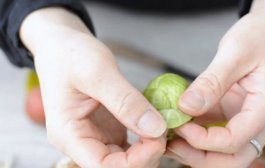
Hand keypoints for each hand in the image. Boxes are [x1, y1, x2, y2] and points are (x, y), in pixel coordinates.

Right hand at [20, 8, 166, 166]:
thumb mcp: (98, 72)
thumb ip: (125, 101)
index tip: (158, 139)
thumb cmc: (71, 55)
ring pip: (127, 158)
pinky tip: (157, 122)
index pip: (102, 167)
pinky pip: (131, 144)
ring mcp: (96, 136)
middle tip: (165, 128)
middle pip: (117, 166)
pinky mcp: (108, 128)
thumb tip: (156, 128)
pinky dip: (147, 137)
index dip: (134, 161)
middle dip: (145, 155)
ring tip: (163, 125)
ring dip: (148, 148)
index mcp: (69, 134)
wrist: (64, 45)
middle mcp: (82, 141)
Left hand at [166, 0, 264, 166]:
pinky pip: (216, 132)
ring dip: (195, 149)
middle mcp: (260, 122)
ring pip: (223, 152)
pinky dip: (196, 134)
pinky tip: (177, 123)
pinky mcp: (235, 113)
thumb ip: (212, 82)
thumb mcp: (236, 53)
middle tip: (170, 143)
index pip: (233, 142)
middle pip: (231, 159)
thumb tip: (185, 107)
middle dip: (199, 157)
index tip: (178, 124)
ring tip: (169, 136)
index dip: (202, 140)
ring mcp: (248, 119)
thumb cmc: (261, 36)